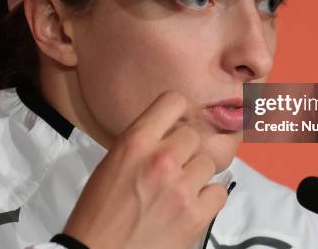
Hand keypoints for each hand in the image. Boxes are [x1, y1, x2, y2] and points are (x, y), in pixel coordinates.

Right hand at [63, 91, 228, 248]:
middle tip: (173, 168)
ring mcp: (180, 188)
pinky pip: (219, 192)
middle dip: (185, 151)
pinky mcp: (195, 216)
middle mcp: (160, 160)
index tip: (178, 124)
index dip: (179, 112)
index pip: (173, 101)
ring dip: (197, 175)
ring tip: (178, 191)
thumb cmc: (98, 212)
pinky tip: (190, 206)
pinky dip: (208, 199)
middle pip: (194, 136)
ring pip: (208, 163)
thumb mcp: (112, 163)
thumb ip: (143, 143)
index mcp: (134, 142)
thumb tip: (171, 133)